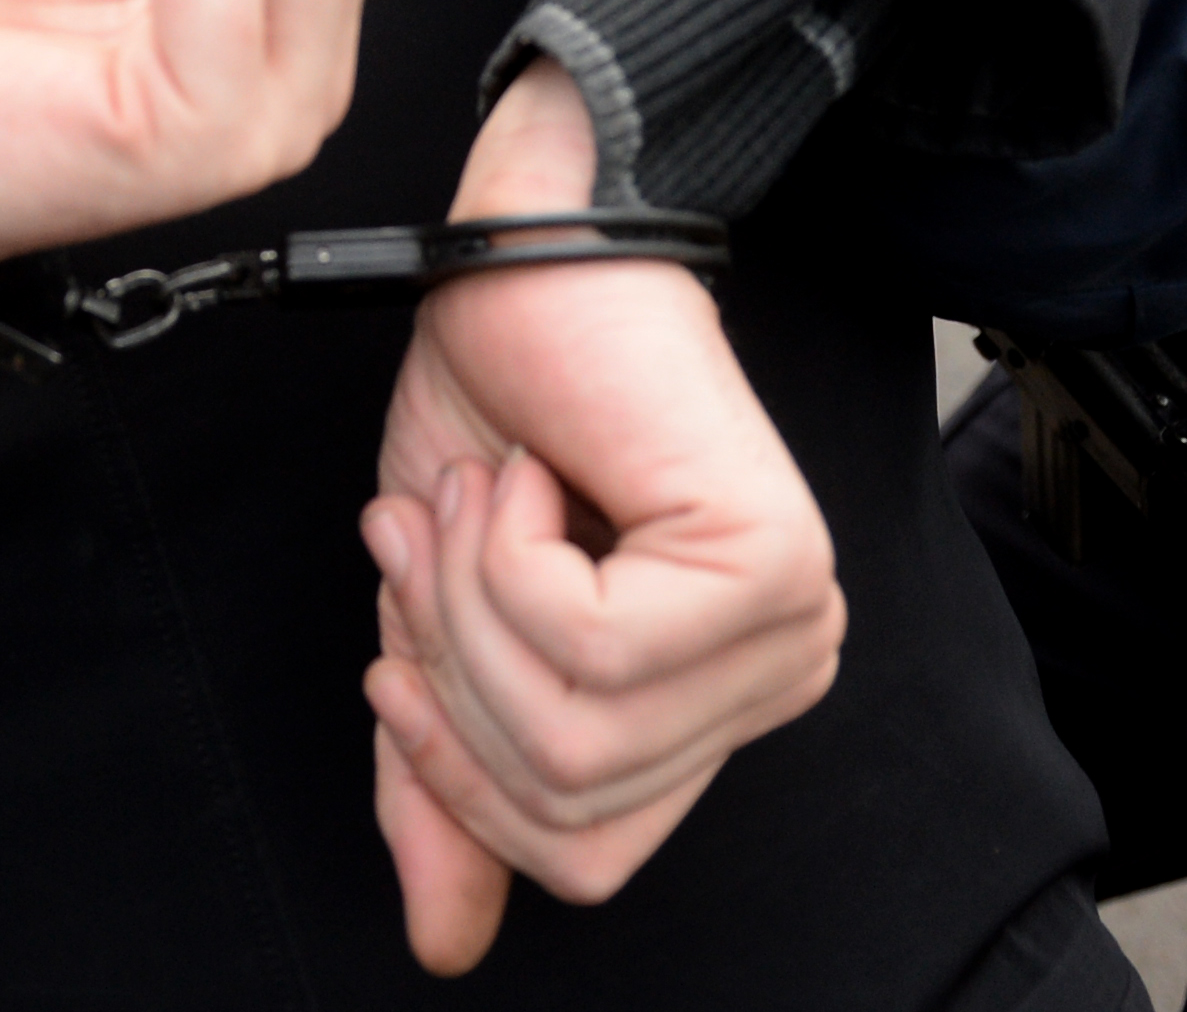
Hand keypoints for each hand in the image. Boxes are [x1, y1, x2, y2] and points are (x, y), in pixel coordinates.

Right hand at [357, 61, 845, 974]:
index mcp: (711, 699)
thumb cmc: (499, 400)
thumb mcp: (439, 623)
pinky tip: (530, 474)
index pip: (586, 853)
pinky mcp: (770, 567)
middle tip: (431, 535)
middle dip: (451, 670)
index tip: (400, 651)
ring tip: (477, 494)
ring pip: (574, 731)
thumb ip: (442, 776)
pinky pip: (591, 644)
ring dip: (470, 600)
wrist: (526, 247)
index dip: (460, 776)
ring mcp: (787, 624)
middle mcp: (775, 673)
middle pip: (569, 805)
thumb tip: (445, 940)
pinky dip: (510, 552)